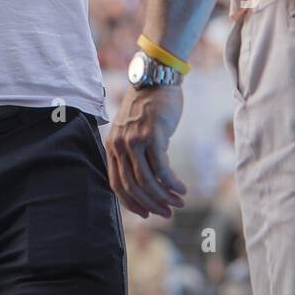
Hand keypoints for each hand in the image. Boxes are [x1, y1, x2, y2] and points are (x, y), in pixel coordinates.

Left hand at [106, 83, 186, 218]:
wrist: (156, 80)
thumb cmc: (148, 108)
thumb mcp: (133, 131)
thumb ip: (134, 153)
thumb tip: (149, 183)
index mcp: (112, 146)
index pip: (116, 184)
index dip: (131, 203)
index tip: (146, 214)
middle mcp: (120, 144)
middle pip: (132, 186)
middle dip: (151, 205)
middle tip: (168, 212)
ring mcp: (134, 140)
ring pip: (147, 181)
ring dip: (164, 197)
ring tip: (178, 202)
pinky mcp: (152, 136)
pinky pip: (162, 169)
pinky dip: (172, 184)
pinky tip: (181, 189)